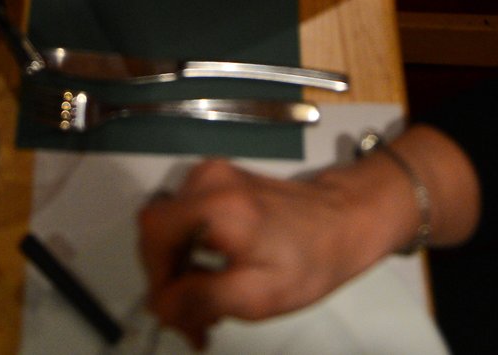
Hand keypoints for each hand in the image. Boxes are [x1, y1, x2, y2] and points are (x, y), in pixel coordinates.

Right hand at [139, 161, 382, 347]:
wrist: (344, 220)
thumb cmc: (308, 260)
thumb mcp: (258, 295)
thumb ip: (202, 299)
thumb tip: (158, 306)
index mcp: (215, 204)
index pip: (153, 233)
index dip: (155, 276)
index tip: (177, 313)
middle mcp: (207, 179)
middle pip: (158, 231)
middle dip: (168, 281)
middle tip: (193, 323)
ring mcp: (213, 175)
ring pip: (171, 229)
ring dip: (179, 272)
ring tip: (206, 310)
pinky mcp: (219, 182)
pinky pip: (187, 220)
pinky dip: (191, 255)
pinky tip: (211, 284)